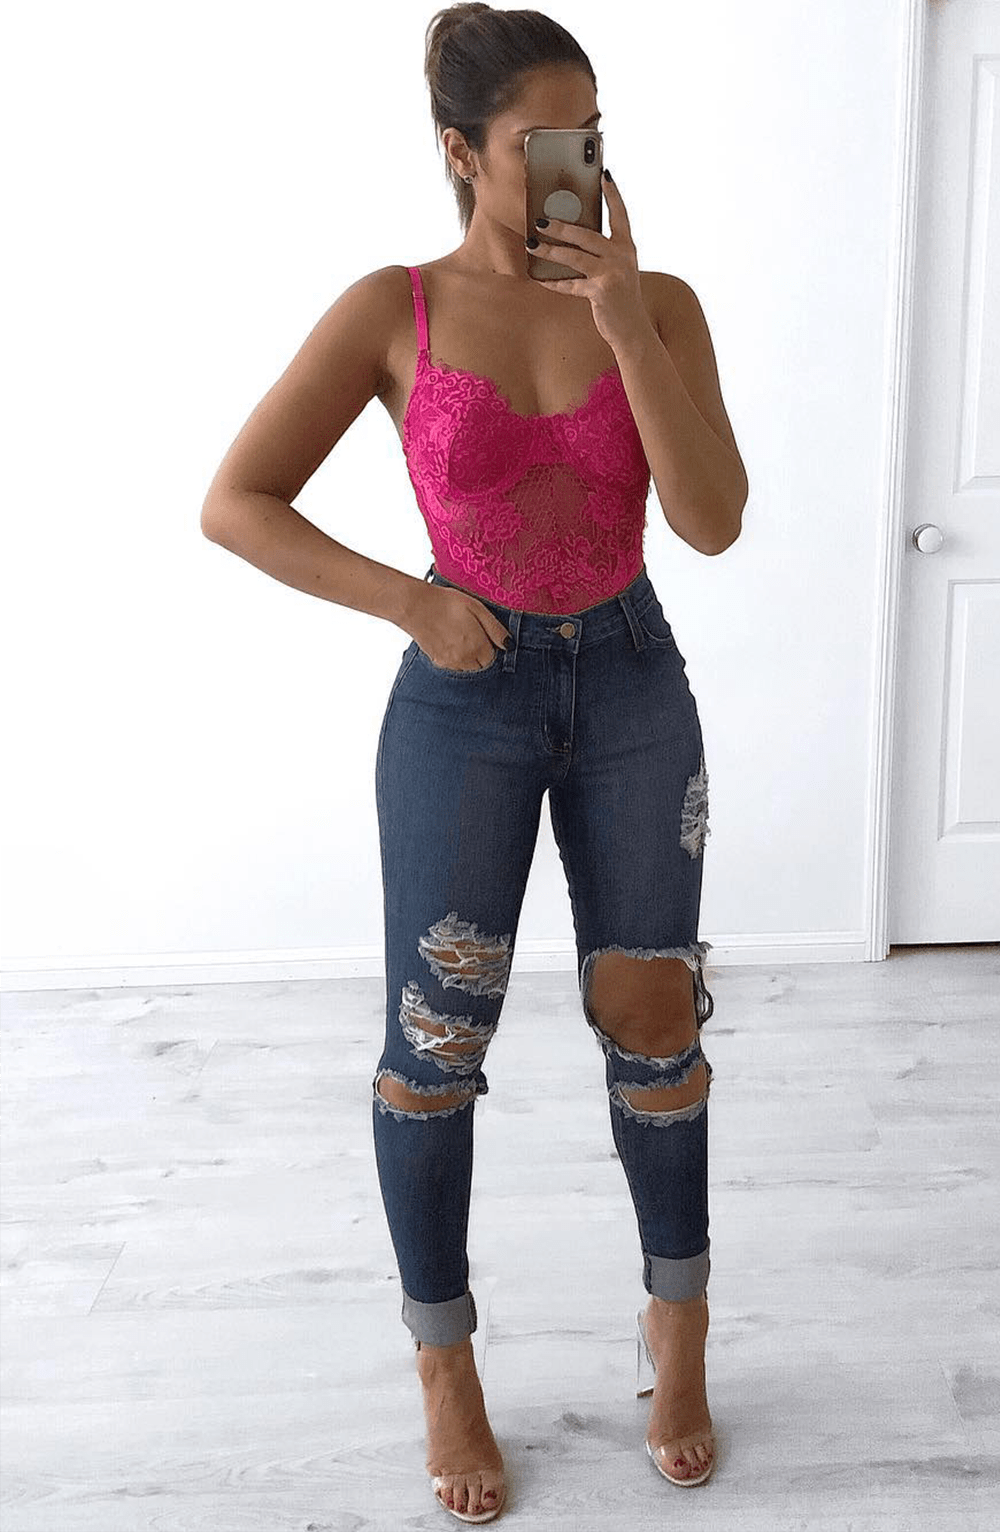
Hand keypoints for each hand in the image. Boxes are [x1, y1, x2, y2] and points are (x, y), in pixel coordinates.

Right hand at [407, 585, 510, 671]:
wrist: (416, 606)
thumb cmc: (447, 604)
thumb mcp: (478, 609)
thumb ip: (495, 629)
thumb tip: (509, 646)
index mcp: (478, 647)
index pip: (494, 659)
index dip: (493, 648)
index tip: (488, 637)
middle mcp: (465, 660)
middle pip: (482, 667)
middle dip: (483, 656)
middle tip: (475, 636)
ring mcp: (450, 663)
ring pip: (469, 669)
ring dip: (471, 660)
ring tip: (462, 638)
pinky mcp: (438, 662)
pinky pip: (455, 668)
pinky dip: (458, 660)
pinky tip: (452, 643)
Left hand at [527, 171, 654, 353]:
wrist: (633, 330)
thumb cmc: (620, 299)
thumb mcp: (618, 271)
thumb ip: (602, 254)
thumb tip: (571, 238)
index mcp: (626, 248)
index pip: (620, 214)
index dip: (612, 194)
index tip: (604, 175)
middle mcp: (622, 257)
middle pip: (587, 234)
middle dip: (562, 226)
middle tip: (541, 219)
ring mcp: (612, 274)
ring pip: (575, 256)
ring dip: (550, 250)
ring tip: (532, 244)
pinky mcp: (602, 292)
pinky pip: (571, 284)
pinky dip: (554, 282)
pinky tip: (540, 279)